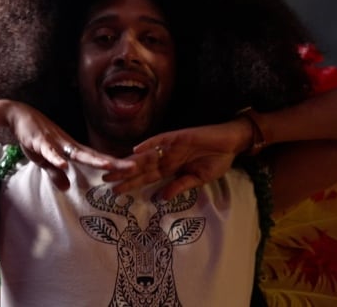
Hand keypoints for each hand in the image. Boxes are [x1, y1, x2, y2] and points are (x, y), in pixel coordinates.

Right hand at [5, 101, 133, 189]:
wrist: (19, 116)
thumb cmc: (35, 138)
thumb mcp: (45, 160)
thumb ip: (55, 173)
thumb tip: (66, 187)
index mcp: (71, 150)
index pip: (96, 159)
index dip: (114, 165)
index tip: (132, 170)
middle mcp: (68, 145)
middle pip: (94, 155)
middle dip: (113, 162)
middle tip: (134, 168)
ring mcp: (55, 142)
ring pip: (77, 152)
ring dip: (92, 159)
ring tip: (108, 166)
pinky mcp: (39, 141)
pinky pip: (50, 151)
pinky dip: (57, 158)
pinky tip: (65, 164)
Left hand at [103, 118, 254, 198]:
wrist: (231, 143)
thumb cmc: (217, 159)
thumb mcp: (198, 179)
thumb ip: (179, 187)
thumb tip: (161, 199)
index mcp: (170, 168)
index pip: (146, 178)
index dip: (131, 184)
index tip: (115, 192)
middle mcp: (166, 156)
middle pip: (141, 167)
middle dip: (124, 174)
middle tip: (105, 180)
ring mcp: (171, 146)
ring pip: (146, 155)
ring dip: (131, 161)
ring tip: (115, 167)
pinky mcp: (178, 136)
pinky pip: (161, 140)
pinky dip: (149, 144)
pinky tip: (137, 150)